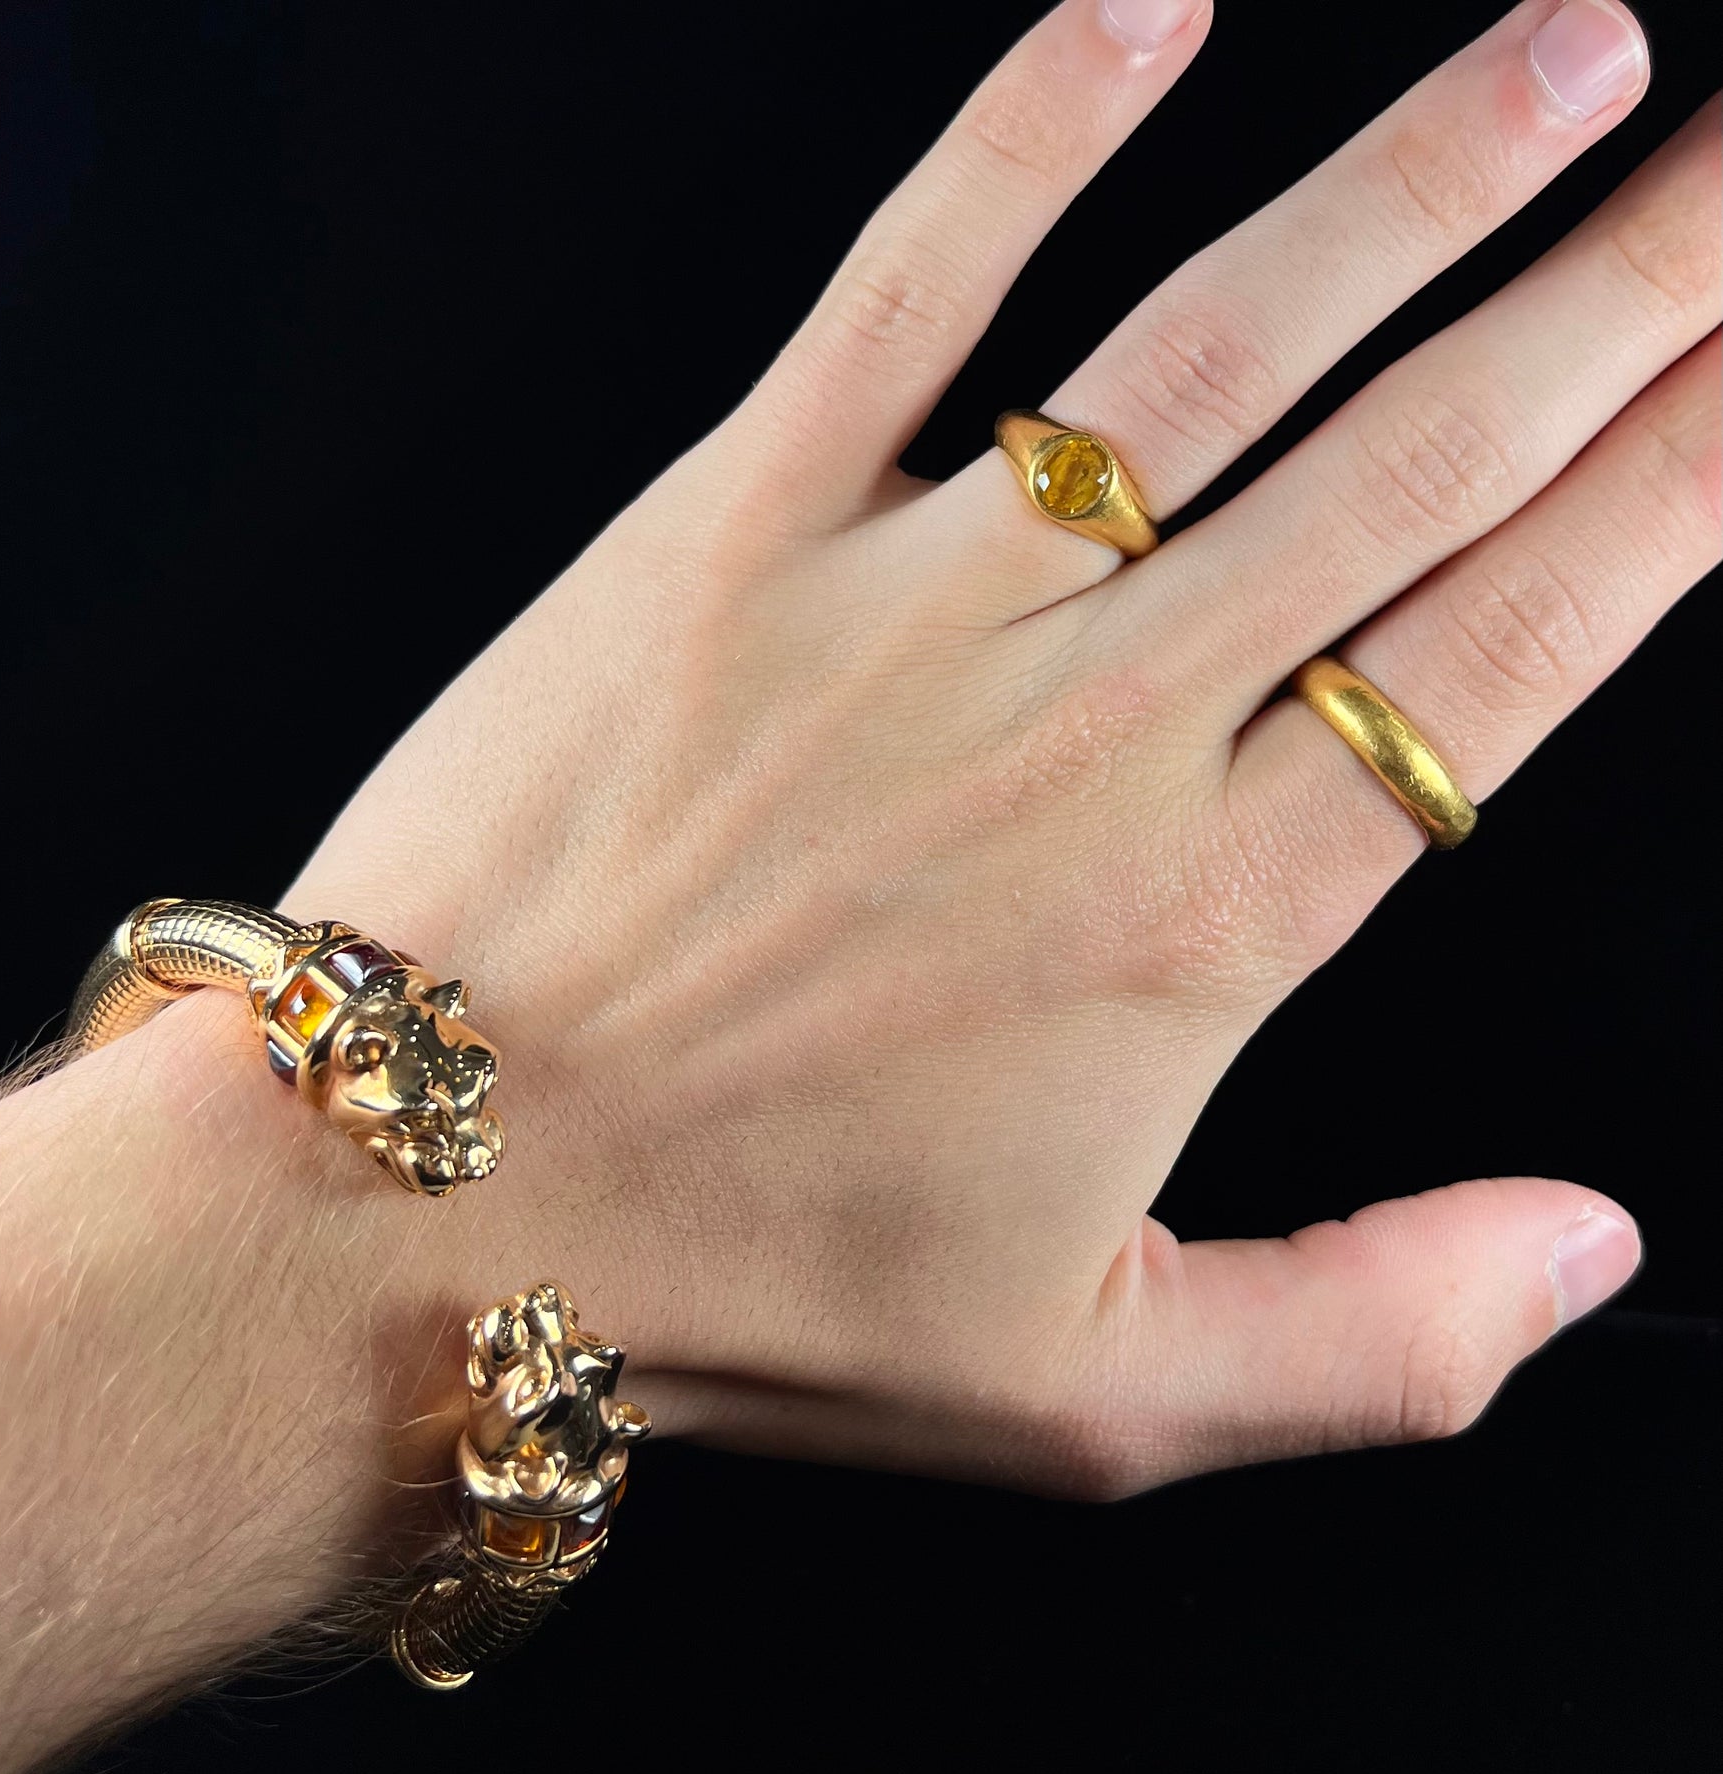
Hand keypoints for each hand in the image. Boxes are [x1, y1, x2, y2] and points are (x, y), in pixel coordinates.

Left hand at [285, 0, 1718, 1492]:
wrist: (423, 1195)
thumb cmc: (742, 1286)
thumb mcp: (1091, 1388)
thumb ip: (1372, 1332)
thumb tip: (1585, 1249)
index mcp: (1197, 920)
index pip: (1511, 653)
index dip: (1685, 482)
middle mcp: (1087, 732)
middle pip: (1423, 460)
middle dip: (1625, 290)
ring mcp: (905, 608)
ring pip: (1214, 345)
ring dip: (1412, 182)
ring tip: (1573, 49)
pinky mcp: (726, 536)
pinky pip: (906, 290)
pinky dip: (1029, 131)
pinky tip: (1151, 6)